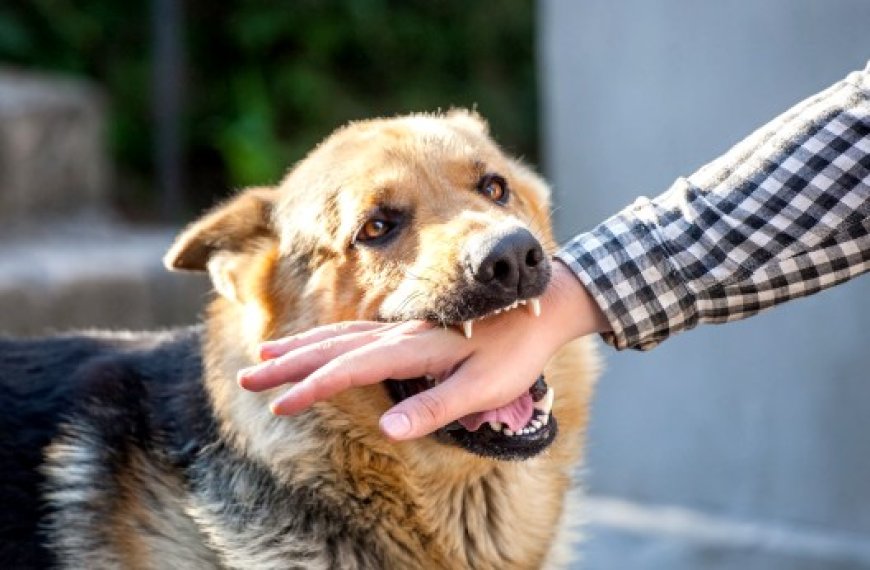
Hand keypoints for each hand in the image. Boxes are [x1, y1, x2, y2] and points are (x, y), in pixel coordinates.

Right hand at [237, 261, 608, 439]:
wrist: (543, 305)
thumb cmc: (516, 352)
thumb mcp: (484, 387)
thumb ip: (437, 407)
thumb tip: (388, 429)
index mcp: (415, 349)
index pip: (352, 370)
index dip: (313, 388)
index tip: (280, 404)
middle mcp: (401, 333)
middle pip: (333, 347)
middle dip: (288, 363)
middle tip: (248, 375)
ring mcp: (403, 328)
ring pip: (340, 334)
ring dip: (301, 346)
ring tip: (266, 353)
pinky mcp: (410, 328)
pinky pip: (357, 331)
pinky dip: (328, 338)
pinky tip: (318, 344)